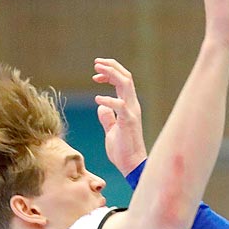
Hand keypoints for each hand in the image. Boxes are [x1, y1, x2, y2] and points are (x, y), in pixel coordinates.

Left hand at [94, 58, 148, 174]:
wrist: (131, 165)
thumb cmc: (123, 151)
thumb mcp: (112, 131)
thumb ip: (108, 118)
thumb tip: (101, 108)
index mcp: (129, 107)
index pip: (122, 82)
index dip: (110, 74)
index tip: (96, 75)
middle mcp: (132, 106)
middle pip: (126, 77)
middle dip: (111, 66)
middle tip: (96, 63)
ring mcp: (132, 112)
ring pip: (126, 84)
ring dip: (111, 74)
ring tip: (97, 70)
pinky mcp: (128, 121)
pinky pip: (119, 105)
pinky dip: (108, 99)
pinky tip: (97, 99)